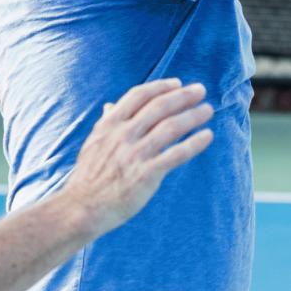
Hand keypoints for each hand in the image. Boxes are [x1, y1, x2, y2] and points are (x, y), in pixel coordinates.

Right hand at [63, 78, 213, 235]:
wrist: (82, 207)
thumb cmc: (89, 176)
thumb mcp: (93, 143)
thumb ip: (106, 123)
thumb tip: (110, 106)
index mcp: (110, 125)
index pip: (138, 96)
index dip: (160, 87)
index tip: (177, 83)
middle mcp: (123, 135)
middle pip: (159, 107)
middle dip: (183, 96)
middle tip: (201, 90)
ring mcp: (135, 154)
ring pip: (171, 127)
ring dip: (193, 116)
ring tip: (208, 110)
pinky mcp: (146, 174)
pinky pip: (176, 154)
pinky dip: (194, 143)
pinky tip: (207, 136)